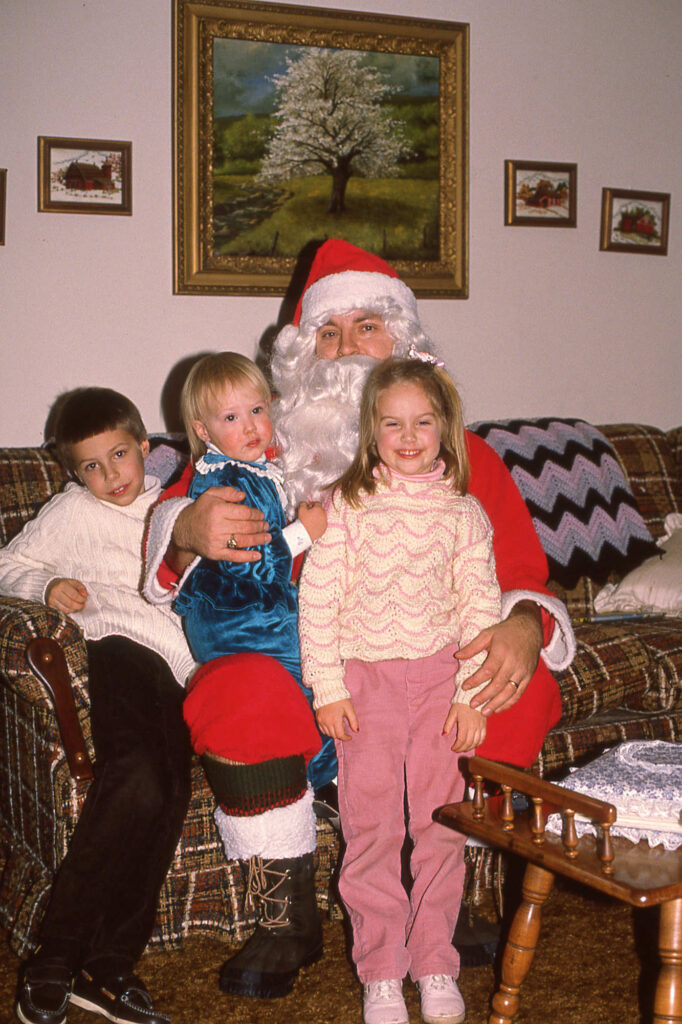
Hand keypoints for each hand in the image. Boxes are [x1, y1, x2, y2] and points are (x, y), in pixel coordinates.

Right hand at [46, 578, 87, 613]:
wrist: (49, 586)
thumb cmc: (64, 584)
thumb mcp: (73, 582)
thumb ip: (81, 587)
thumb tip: (85, 595)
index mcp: (62, 585)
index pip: (74, 595)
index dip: (82, 599)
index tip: (85, 600)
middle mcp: (55, 592)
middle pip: (70, 604)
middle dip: (79, 606)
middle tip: (83, 605)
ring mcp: (51, 600)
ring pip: (66, 610)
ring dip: (74, 610)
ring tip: (78, 606)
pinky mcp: (49, 606)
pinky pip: (62, 612)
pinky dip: (69, 611)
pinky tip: (71, 608)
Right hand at [169, 486, 271, 568]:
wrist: (182, 529)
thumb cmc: (200, 510)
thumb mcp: (210, 494)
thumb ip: (227, 492)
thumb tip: (243, 495)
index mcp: (218, 509)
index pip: (244, 512)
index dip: (256, 514)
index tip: (261, 515)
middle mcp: (217, 526)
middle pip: (246, 527)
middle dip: (259, 526)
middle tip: (266, 526)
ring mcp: (216, 541)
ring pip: (243, 541)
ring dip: (258, 539)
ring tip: (267, 537)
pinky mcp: (215, 553)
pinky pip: (234, 556)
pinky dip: (247, 557)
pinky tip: (258, 555)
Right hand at [297, 501, 326, 541]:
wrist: (305, 533)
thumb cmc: (303, 521)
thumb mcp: (301, 509)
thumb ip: (303, 504)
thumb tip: (305, 503)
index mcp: (319, 509)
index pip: (317, 503)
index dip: (312, 504)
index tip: (309, 507)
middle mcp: (324, 515)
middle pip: (320, 510)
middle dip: (316, 511)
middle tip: (309, 514)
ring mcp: (325, 522)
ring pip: (322, 517)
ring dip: (318, 517)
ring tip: (311, 520)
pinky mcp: (324, 528)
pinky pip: (322, 524)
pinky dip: (319, 524)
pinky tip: (313, 525)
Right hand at [316, 698, 358, 740]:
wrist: (328, 691)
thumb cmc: (340, 699)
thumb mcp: (349, 709)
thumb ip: (353, 721)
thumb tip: (356, 731)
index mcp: (335, 720)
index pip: (340, 735)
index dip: (346, 738)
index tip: (350, 736)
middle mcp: (327, 722)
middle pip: (334, 735)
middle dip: (340, 734)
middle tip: (344, 725)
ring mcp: (321, 721)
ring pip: (327, 733)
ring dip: (334, 732)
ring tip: (338, 723)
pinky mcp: (318, 718)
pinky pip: (322, 729)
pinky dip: (327, 730)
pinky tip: (331, 724)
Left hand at [442, 702, 486, 751]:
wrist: (473, 697)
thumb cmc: (461, 705)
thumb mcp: (452, 713)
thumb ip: (448, 724)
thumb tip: (444, 735)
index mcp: (464, 723)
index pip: (461, 740)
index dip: (457, 746)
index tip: (452, 748)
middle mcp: (473, 726)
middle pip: (468, 743)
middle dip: (462, 748)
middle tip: (457, 749)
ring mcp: (480, 726)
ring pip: (476, 742)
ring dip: (469, 748)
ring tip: (463, 748)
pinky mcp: (484, 725)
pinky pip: (483, 738)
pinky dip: (478, 744)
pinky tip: (473, 745)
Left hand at [456, 601, 542, 715]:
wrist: (529, 629)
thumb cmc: (505, 632)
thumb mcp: (487, 634)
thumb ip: (472, 647)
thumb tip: (457, 656)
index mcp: (502, 651)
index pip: (488, 670)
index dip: (475, 680)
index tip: (464, 687)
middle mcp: (514, 663)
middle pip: (498, 684)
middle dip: (484, 696)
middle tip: (472, 704)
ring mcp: (522, 671)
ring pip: (509, 692)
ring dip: (496, 704)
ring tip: (484, 712)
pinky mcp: (528, 676)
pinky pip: (519, 693)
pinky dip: (508, 703)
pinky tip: (498, 709)